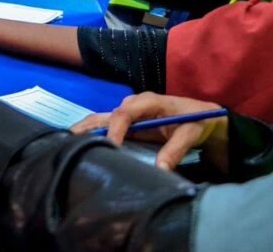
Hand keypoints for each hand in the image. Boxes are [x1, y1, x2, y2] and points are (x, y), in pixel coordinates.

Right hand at [70, 92, 226, 171]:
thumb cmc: (198, 121)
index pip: (124, 114)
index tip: (111, 148)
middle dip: (87, 127)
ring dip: (85, 130)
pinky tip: (80, 143)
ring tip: (66, 142)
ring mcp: (129, 113)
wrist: (205, 117)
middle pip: (106, 115)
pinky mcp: (128, 123)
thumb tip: (159, 170)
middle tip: (69, 140)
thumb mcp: (191, 134)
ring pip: (101, 119)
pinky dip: (92, 133)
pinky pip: (107, 126)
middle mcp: (134, 105)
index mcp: (148, 102)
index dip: (115, 130)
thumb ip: (175, 150)